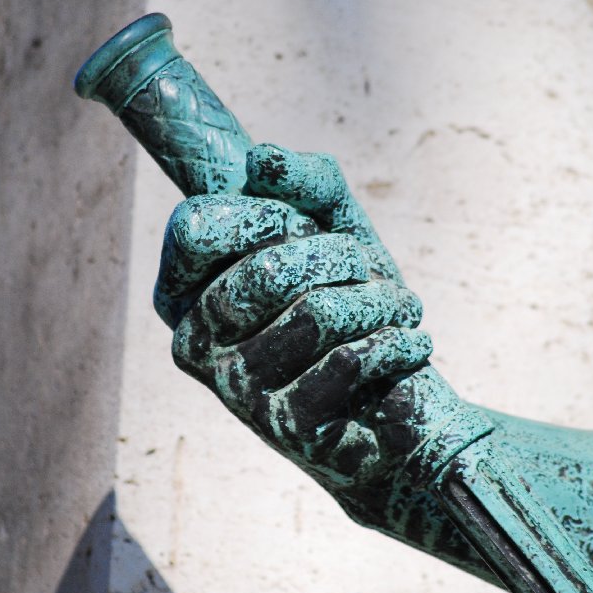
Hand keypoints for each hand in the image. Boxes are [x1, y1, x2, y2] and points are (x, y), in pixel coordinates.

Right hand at [152, 143, 501, 583]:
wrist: (399, 388)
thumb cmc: (351, 296)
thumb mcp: (333, 220)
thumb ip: (303, 178)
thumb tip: (259, 162)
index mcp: (183, 294)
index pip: (195, 228)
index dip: (265, 214)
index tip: (302, 227)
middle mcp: (194, 345)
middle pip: (267, 270)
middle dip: (339, 256)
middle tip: (365, 269)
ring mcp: (237, 392)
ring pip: (317, 315)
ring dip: (378, 299)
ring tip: (396, 306)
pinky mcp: (288, 430)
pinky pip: (349, 362)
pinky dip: (396, 341)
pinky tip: (409, 343)